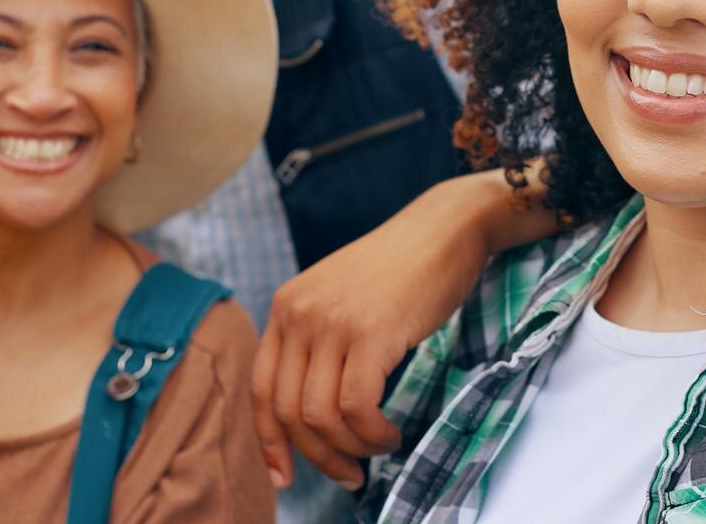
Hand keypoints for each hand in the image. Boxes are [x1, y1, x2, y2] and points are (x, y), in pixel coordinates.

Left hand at [251, 170, 557, 489]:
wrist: (444, 228)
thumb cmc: (402, 270)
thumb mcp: (341, 299)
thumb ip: (319, 341)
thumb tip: (313, 414)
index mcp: (286, 306)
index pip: (261, 389)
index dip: (269, 441)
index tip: (284, 476)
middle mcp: (298, 313)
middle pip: (289, 411)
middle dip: (317, 457)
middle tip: (349, 475)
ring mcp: (331, 322)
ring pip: (320, 416)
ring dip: (351, 449)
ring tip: (378, 448)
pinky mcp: (369, 332)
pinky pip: (356, 406)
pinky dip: (373, 434)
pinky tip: (391, 432)